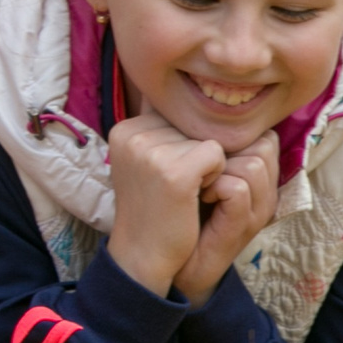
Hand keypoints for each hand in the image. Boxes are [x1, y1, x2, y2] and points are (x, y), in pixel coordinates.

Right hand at [105, 111, 227, 297]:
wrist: (144, 254)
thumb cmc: (153, 207)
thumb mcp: (145, 160)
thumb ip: (161, 127)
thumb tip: (191, 88)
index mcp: (124, 128)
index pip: (178, 113)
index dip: (186, 143)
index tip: (167, 174)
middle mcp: (132, 133)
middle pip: (194, 124)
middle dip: (197, 153)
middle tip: (177, 186)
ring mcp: (152, 151)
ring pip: (208, 138)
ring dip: (207, 165)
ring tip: (185, 192)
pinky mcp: (175, 171)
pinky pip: (218, 154)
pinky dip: (216, 175)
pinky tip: (196, 195)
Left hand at [172, 134, 280, 305]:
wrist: (162, 264)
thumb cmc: (169, 212)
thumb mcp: (180, 168)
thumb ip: (189, 137)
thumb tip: (167, 95)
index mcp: (254, 172)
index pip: (260, 132)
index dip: (223, 135)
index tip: (191, 150)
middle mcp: (264, 188)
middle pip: (262, 141)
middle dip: (219, 148)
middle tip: (192, 171)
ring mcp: (259, 208)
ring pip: (252, 162)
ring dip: (212, 169)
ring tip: (193, 187)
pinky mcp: (246, 225)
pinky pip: (237, 186)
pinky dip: (212, 187)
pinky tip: (195, 197)